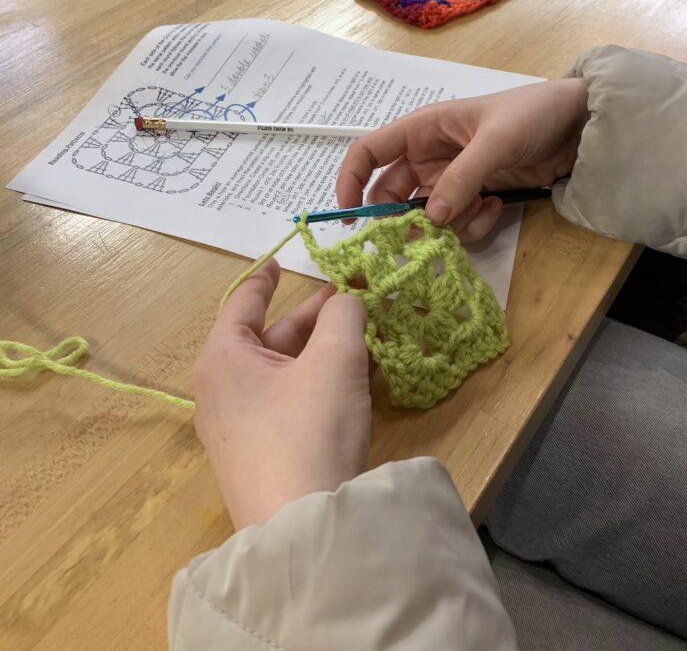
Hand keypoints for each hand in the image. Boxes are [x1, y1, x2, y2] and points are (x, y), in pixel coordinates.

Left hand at [193, 260, 370, 529]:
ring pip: (281, 373)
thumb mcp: (335, 361)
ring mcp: (236, 429)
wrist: (304, 532)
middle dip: (311, 318)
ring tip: (361, 340)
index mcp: (223, 358)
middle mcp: (220, 390)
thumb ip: (344, 315)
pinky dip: (315, 385)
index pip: (243, 302)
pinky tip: (350, 386)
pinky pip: (284, 404)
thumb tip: (346, 301)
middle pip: (268, 338)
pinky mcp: (258, 458)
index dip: (266, 277)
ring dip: (320, 353)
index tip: (283, 259)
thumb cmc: (310, 431)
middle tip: (350, 299)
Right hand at [337, 78, 587, 238]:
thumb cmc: (533, 114)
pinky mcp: (475, 196)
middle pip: (394, 195)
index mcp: (423, 129)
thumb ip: (463, 177)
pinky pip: (458, 223)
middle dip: (403, 219)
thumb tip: (432, 218)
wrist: (579, 124)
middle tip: (419, 240)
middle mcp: (430, 156)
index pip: (369, 152)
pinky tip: (498, 205)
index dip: (350, 181)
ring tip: (483, 207)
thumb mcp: (496, 141)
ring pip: (428, 217)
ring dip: (449, 224)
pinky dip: (473, 224)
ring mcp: (452, 179)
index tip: (350, 215)